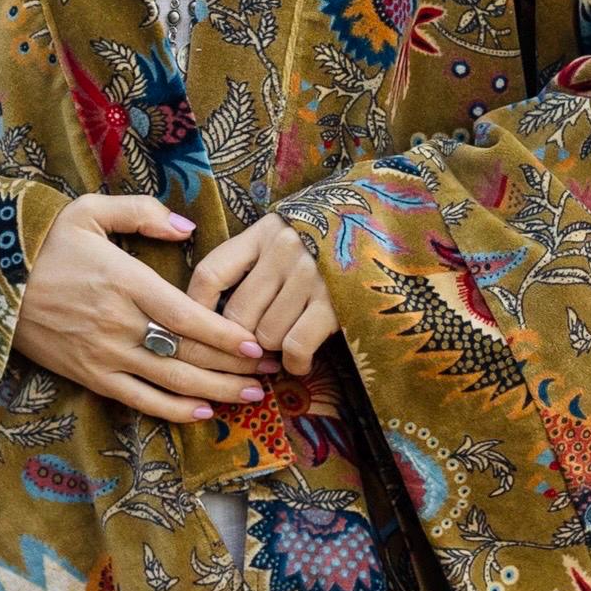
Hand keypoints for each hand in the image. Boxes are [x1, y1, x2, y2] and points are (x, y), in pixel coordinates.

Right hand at [14, 195, 279, 424]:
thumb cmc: (44, 243)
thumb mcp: (89, 210)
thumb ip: (142, 213)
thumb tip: (188, 229)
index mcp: (125, 282)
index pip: (189, 317)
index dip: (227, 335)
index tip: (258, 343)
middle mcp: (119, 324)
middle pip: (189, 355)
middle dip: (236, 367)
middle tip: (272, 371)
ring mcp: (104, 355)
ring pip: (171, 384)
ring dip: (216, 393)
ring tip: (251, 397)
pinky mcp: (89, 376)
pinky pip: (139, 401)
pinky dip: (173, 412)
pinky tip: (203, 414)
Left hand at [184, 213, 339, 376]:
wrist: (392, 227)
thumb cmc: (331, 241)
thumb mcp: (286, 236)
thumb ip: (251, 262)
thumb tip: (211, 315)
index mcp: (264, 231)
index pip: (210, 274)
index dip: (198, 310)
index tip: (200, 331)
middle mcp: (284, 249)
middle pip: (236, 315)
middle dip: (242, 340)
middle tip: (255, 347)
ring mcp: (311, 275)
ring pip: (265, 335)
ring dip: (273, 351)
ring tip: (286, 344)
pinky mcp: (336, 302)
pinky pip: (295, 347)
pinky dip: (295, 363)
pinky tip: (301, 361)